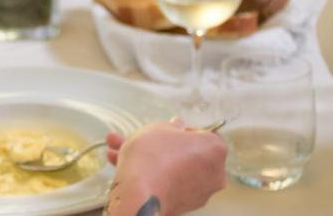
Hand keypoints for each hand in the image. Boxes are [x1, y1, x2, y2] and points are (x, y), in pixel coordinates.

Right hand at [105, 121, 226, 215]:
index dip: (181, 131)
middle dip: (159, 146)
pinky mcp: (185, 205)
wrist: (139, 194)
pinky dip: (151, 176)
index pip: (202, 134)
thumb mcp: (158, 128)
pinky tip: (123, 166)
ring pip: (173, 169)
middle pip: (186, 153)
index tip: (164, 131)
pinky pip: (168, 184)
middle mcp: (215, 173)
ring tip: (117, 151)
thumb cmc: (152, 155)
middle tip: (140, 138)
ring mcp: (201, 192)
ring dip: (149, 160)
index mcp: (215, 149)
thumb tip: (177, 127)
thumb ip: (171, 126)